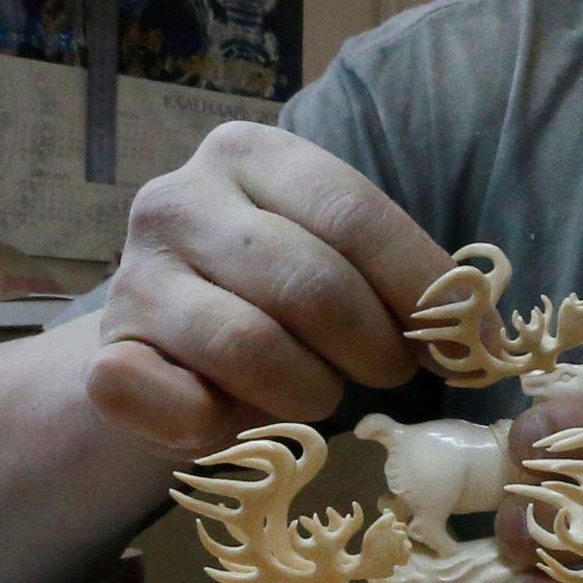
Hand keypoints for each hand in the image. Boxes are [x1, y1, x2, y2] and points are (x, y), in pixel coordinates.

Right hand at [84, 122, 453, 452]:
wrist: (163, 346)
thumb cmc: (276, 299)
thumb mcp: (340, 263)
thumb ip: (402, 282)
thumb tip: (479, 337)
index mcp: (253, 154)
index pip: (357, 215)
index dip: (424, 289)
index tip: (470, 348)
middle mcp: (179, 199)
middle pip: (313, 285)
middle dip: (374, 349)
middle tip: (388, 373)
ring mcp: (132, 276)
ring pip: (254, 348)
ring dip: (309, 393)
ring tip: (315, 392)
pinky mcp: (102, 355)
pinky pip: (178, 405)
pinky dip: (223, 427)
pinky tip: (233, 416)